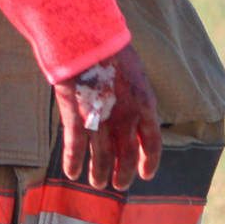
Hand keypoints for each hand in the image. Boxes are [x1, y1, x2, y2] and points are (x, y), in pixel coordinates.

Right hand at [55, 46, 160, 190]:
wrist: (87, 38)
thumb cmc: (110, 48)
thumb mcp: (135, 71)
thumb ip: (137, 94)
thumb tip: (137, 107)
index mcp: (145, 105)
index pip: (153, 143)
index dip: (149, 162)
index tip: (145, 175)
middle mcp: (126, 119)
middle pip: (128, 157)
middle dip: (124, 174)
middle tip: (119, 184)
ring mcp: (101, 121)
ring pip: (102, 160)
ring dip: (99, 175)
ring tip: (96, 184)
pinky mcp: (77, 119)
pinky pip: (75, 149)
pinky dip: (73, 164)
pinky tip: (71, 173)